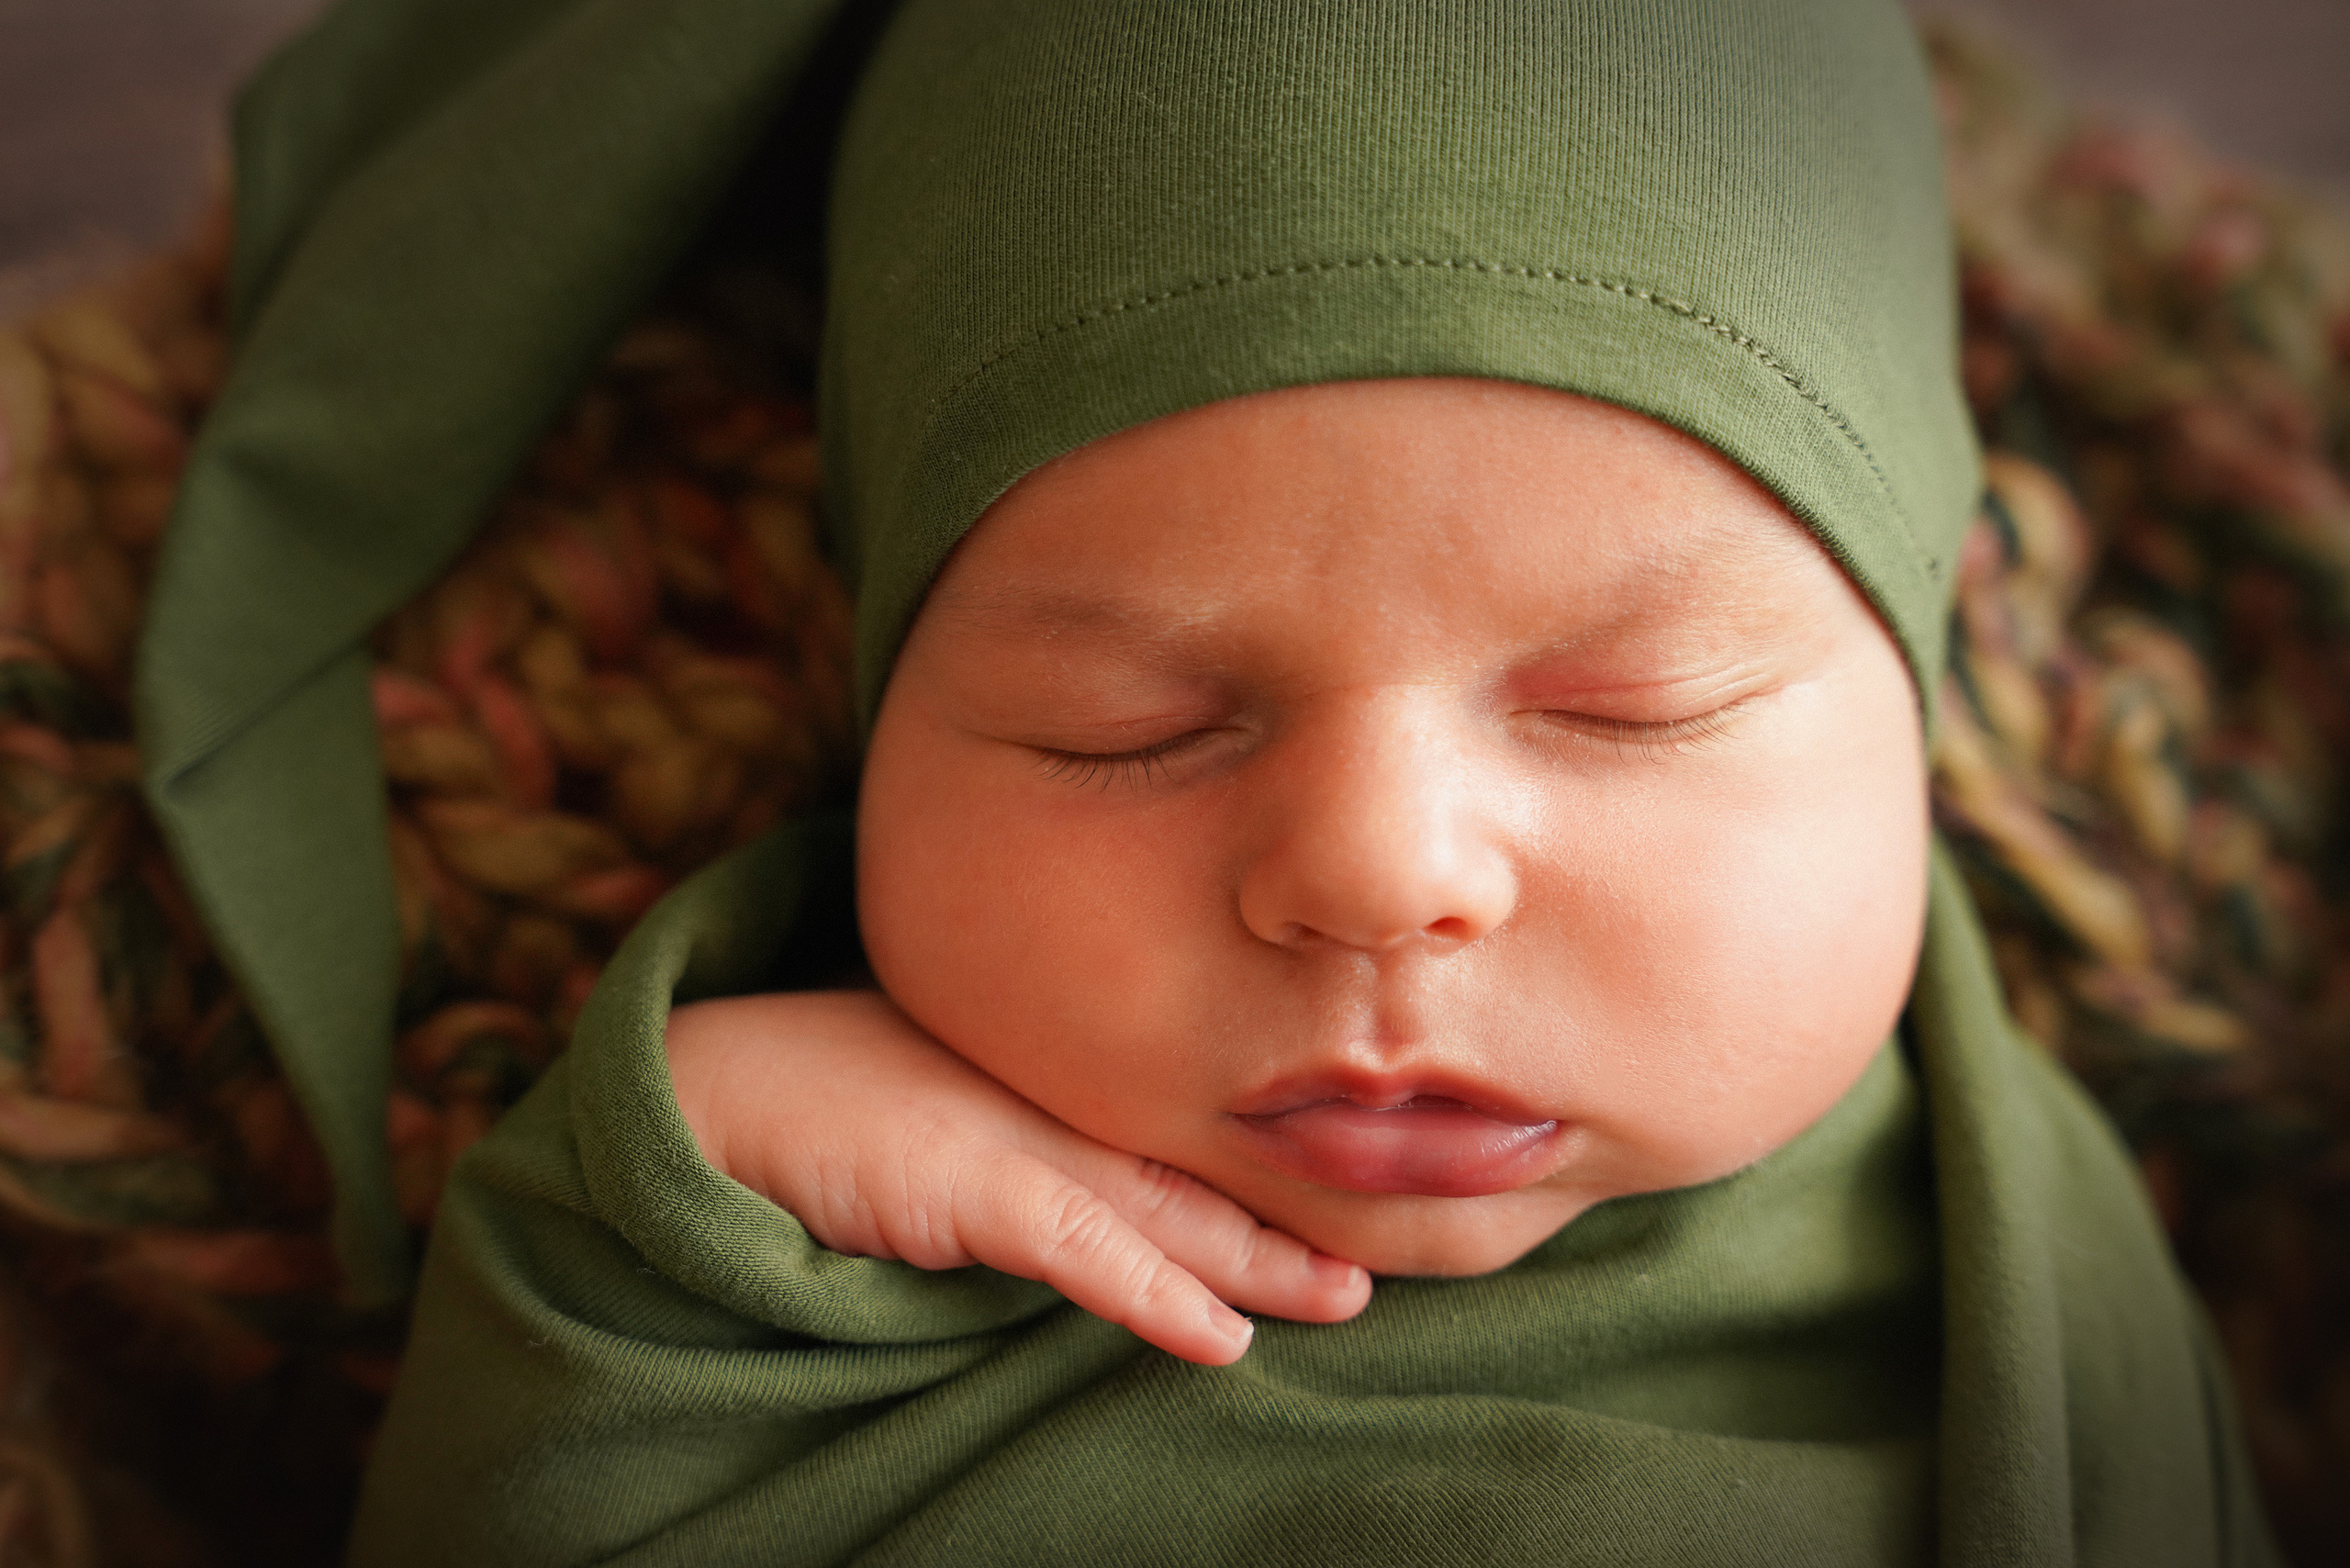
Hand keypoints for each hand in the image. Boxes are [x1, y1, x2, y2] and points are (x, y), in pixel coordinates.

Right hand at [664, 990, 1371, 1364]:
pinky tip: (1223, 1339)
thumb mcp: (949, 1121)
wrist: (720, 1087)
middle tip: (1387, 1257)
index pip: (1177, 1134)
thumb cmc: (828, 1101)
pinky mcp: (974, 1186)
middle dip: (1294, 1219)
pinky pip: (1086, 1252)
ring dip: (1262, 1262)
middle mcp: (1056, 1101)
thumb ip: (1019, 1157)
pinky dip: (1158, 1297)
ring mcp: (1021, 1138)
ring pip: (1170, 1212)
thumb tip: (1083, 1206)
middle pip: (1198, 1171)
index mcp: (1055, 1082)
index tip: (1338, 1207)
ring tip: (1347, 1298)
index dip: (1260, 1174)